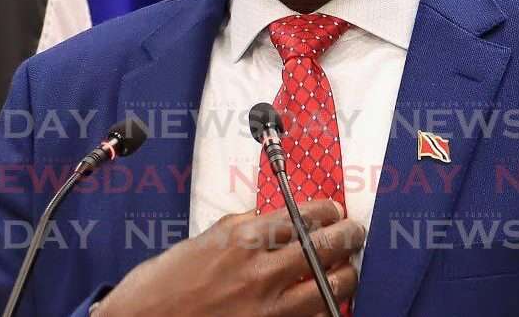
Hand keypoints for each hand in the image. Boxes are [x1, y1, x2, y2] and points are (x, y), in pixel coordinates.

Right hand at [96, 199, 363, 316]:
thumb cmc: (163, 284)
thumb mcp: (202, 242)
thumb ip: (240, 228)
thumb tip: (270, 218)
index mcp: (241, 241)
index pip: (302, 217)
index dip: (327, 212)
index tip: (335, 211)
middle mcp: (259, 273)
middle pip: (325, 248)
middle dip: (348, 236)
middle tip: (355, 232)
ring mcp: (267, 310)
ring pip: (330, 288)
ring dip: (347, 276)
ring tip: (348, 270)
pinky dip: (324, 309)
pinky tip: (324, 302)